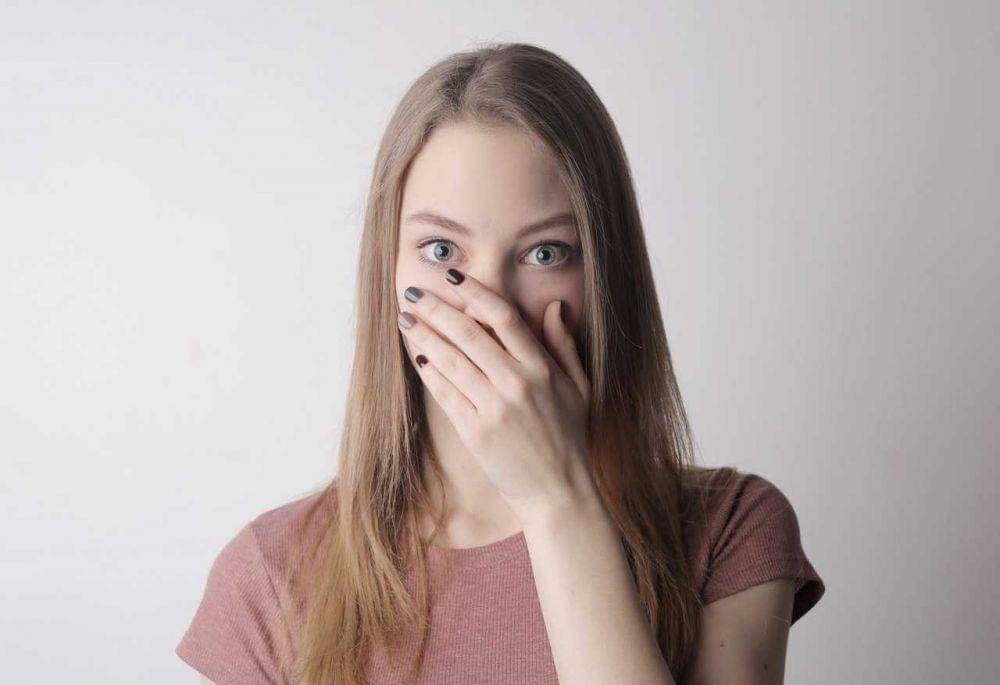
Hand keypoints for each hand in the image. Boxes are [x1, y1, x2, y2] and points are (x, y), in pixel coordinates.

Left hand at [396, 268, 593, 522]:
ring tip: (405, 320)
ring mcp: (494, 408)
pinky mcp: (475, 432)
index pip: (504, 317)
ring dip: (424, 336)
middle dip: (437, 309)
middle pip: (468, 334)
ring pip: (451, 360)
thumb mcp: (578, 388)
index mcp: (541, 369)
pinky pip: (445, 394)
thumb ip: (564, 345)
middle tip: (414, 292)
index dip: (475, 293)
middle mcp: (516, 384)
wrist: (559, 492)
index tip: (453, 277)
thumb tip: (554, 306)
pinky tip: (417, 356)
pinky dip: (430, 372)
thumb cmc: (570, 438)